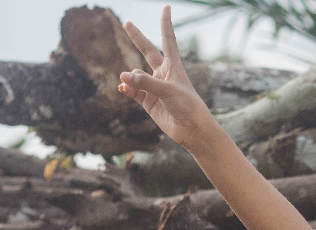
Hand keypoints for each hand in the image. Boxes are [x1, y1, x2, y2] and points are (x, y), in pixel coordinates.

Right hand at [118, 5, 212, 150]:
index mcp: (174, 66)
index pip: (168, 39)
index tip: (166, 7)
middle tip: (127, 23)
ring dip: (129, 77)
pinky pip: (133, 91)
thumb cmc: (188, 107)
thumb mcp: (168, 91)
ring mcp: (155, 88)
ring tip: (126, 80)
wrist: (193, 130)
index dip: (165, 23)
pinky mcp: (149, 102)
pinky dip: (126, 88)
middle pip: (147, 51)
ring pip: (136, 75)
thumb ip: (146, 83)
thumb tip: (123, 76)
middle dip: (137, 38)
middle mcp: (164, 74)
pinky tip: (122, 88)